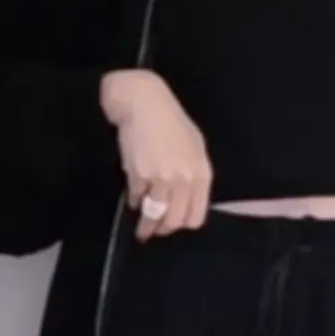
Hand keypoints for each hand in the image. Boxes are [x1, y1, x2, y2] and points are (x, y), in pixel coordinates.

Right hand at [99, 69, 212, 240]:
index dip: (183, 224)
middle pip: (175, 220)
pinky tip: (134, 197)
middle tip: (155, 233)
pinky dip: (134, 200)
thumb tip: (185, 200)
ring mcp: (162, 180)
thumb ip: (194, 175)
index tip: (175, 226)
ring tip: (141, 232)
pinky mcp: (140, 176)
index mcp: (201, 174)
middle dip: (163, 230)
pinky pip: (137, 198)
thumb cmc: (170, 121)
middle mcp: (184, 180)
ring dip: (146, 226)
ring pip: (154, 215)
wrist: (144, 103)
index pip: (195, 216)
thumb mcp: (194, 146)